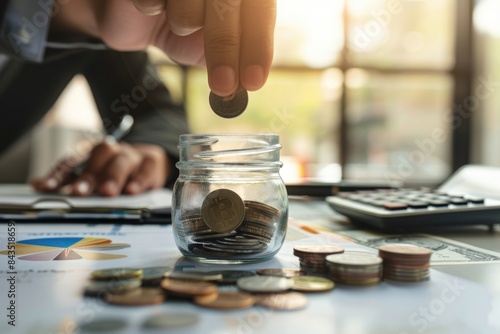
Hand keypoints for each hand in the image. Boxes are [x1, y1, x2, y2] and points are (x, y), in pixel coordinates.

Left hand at [30, 142, 168, 196]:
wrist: (151, 162)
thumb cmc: (116, 172)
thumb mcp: (94, 176)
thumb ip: (68, 181)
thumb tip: (36, 184)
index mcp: (92, 155)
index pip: (72, 161)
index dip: (59, 174)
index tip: (45, 187)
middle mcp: (111, 152)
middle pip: (99, 157)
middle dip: (89, 175)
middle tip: (80, 192)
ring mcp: (132, 156)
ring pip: (122, 161)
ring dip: (113, 176)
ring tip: (107, 192)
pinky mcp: (151, 163)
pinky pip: (146, 168)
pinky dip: (139, 179)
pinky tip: (133, 190)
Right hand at [54, 0, 276, 96]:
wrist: (138, 17)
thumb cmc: (184, 31)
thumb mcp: (215, 50)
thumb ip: (233, 62)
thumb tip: (243, 84)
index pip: (260, 11)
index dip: (258, 45)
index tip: (252, 81)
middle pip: (228, 6)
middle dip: (225, 49)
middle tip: (223, 85)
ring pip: (190, 5)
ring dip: (182, 24)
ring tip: (177, 22)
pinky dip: (151, 8)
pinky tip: (152, 7)